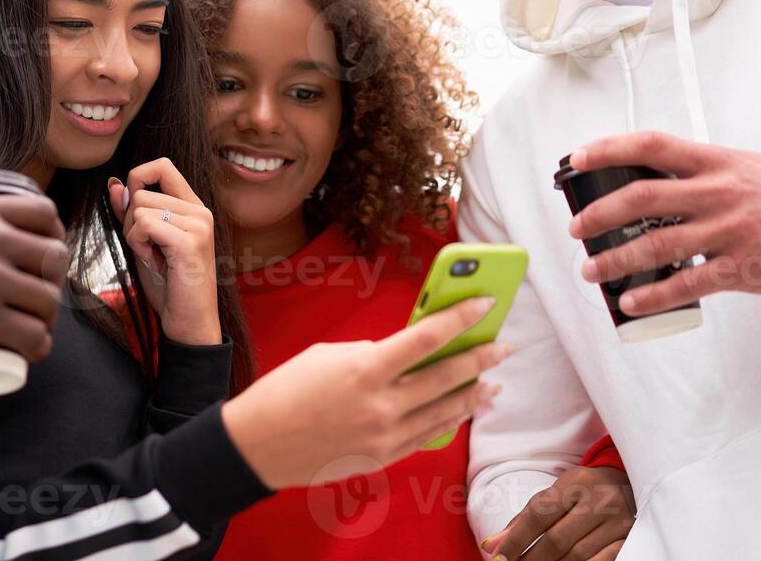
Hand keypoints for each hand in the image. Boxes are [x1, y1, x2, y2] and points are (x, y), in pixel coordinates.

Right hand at [0, 193, 68, 356]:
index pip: (43, 214)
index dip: (54, 236)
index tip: (46, 256)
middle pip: (52, 259)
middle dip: (53, 282)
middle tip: (37, 299)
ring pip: (47, 300)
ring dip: (47, 319)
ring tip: (34, 328)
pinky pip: (31, 335)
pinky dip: (39, 346)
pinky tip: (33, 351)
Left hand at [109, 158, 219, 345]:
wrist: (189, 324)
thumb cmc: (169, 287)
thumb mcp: (145, 244)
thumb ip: (131, 214)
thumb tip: (114, 184)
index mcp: (193, 207)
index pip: (162, 166)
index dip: (137, 179)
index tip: (133, 211)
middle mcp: (200, 211)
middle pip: (141, 192)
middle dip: (131, 222)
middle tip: (149, 251)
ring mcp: (198, 225)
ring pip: (139, 208)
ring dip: (135, 237)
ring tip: (155, 259)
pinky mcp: (190, 242)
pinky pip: (144, 225)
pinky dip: (139, 245)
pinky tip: (156, 263)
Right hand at [221, 297, 510, 488]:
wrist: (259, 444)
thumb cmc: (286, 391)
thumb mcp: (327, 355)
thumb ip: (371, 353)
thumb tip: (405, 355)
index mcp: (365, 368)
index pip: (427, 338)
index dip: (461, 317)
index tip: (485, 303)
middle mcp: (382, 404)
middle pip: (446, 376)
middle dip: (480, 358)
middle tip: (502, 346)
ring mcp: (385, 435)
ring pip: (445, 411)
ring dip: (472, 394)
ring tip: (492, 382)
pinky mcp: (382, 457)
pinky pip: (426, 435)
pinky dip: (447, 420)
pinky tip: (459, 411)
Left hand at [480, 465, 634, 560]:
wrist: (629, 482)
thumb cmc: (584, 489)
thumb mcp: (556, 492)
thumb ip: (526, 517)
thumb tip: (493, 544)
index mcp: (576, 483)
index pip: (538, 514)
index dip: (515, 538)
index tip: (497, 555)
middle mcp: (599, 501)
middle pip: (556, 539)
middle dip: (530, 558)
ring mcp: (619, 523)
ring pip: (577, 556)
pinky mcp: (630, 539)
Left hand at [567, 131, 760, 315]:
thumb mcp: (743, 165)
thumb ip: (699, 170)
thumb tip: (650, 175)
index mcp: (714, 163)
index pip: (650, 145)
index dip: (609, 149)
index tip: (578, 158)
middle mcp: (716, 193)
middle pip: (641, 197)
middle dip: (600, 214)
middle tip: (578, 228)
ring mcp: (727, 231)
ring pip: (656, 244)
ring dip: (616, 260)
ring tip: (593, 269)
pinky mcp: (739, 267)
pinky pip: (687, 283)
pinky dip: (653, 294)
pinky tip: (632, 301)